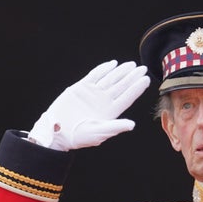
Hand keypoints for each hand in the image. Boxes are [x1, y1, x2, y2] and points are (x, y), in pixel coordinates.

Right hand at [28, 60, 149, 150]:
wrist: (56, 131)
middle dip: (132, 77)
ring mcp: (92, 93)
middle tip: (142, 68)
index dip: (137, 88)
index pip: (127, 98)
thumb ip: (115, 127)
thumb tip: (132, 125)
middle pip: (121, 86)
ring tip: (130, 64)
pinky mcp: (81, 88)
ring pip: (110, 79)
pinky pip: (94, 75)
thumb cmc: (78, 137)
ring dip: (120, 71)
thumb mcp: (98, 133)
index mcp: (110, 112)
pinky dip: (102, 69)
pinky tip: (112, 64)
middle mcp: (103, 101)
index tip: (146, 79)